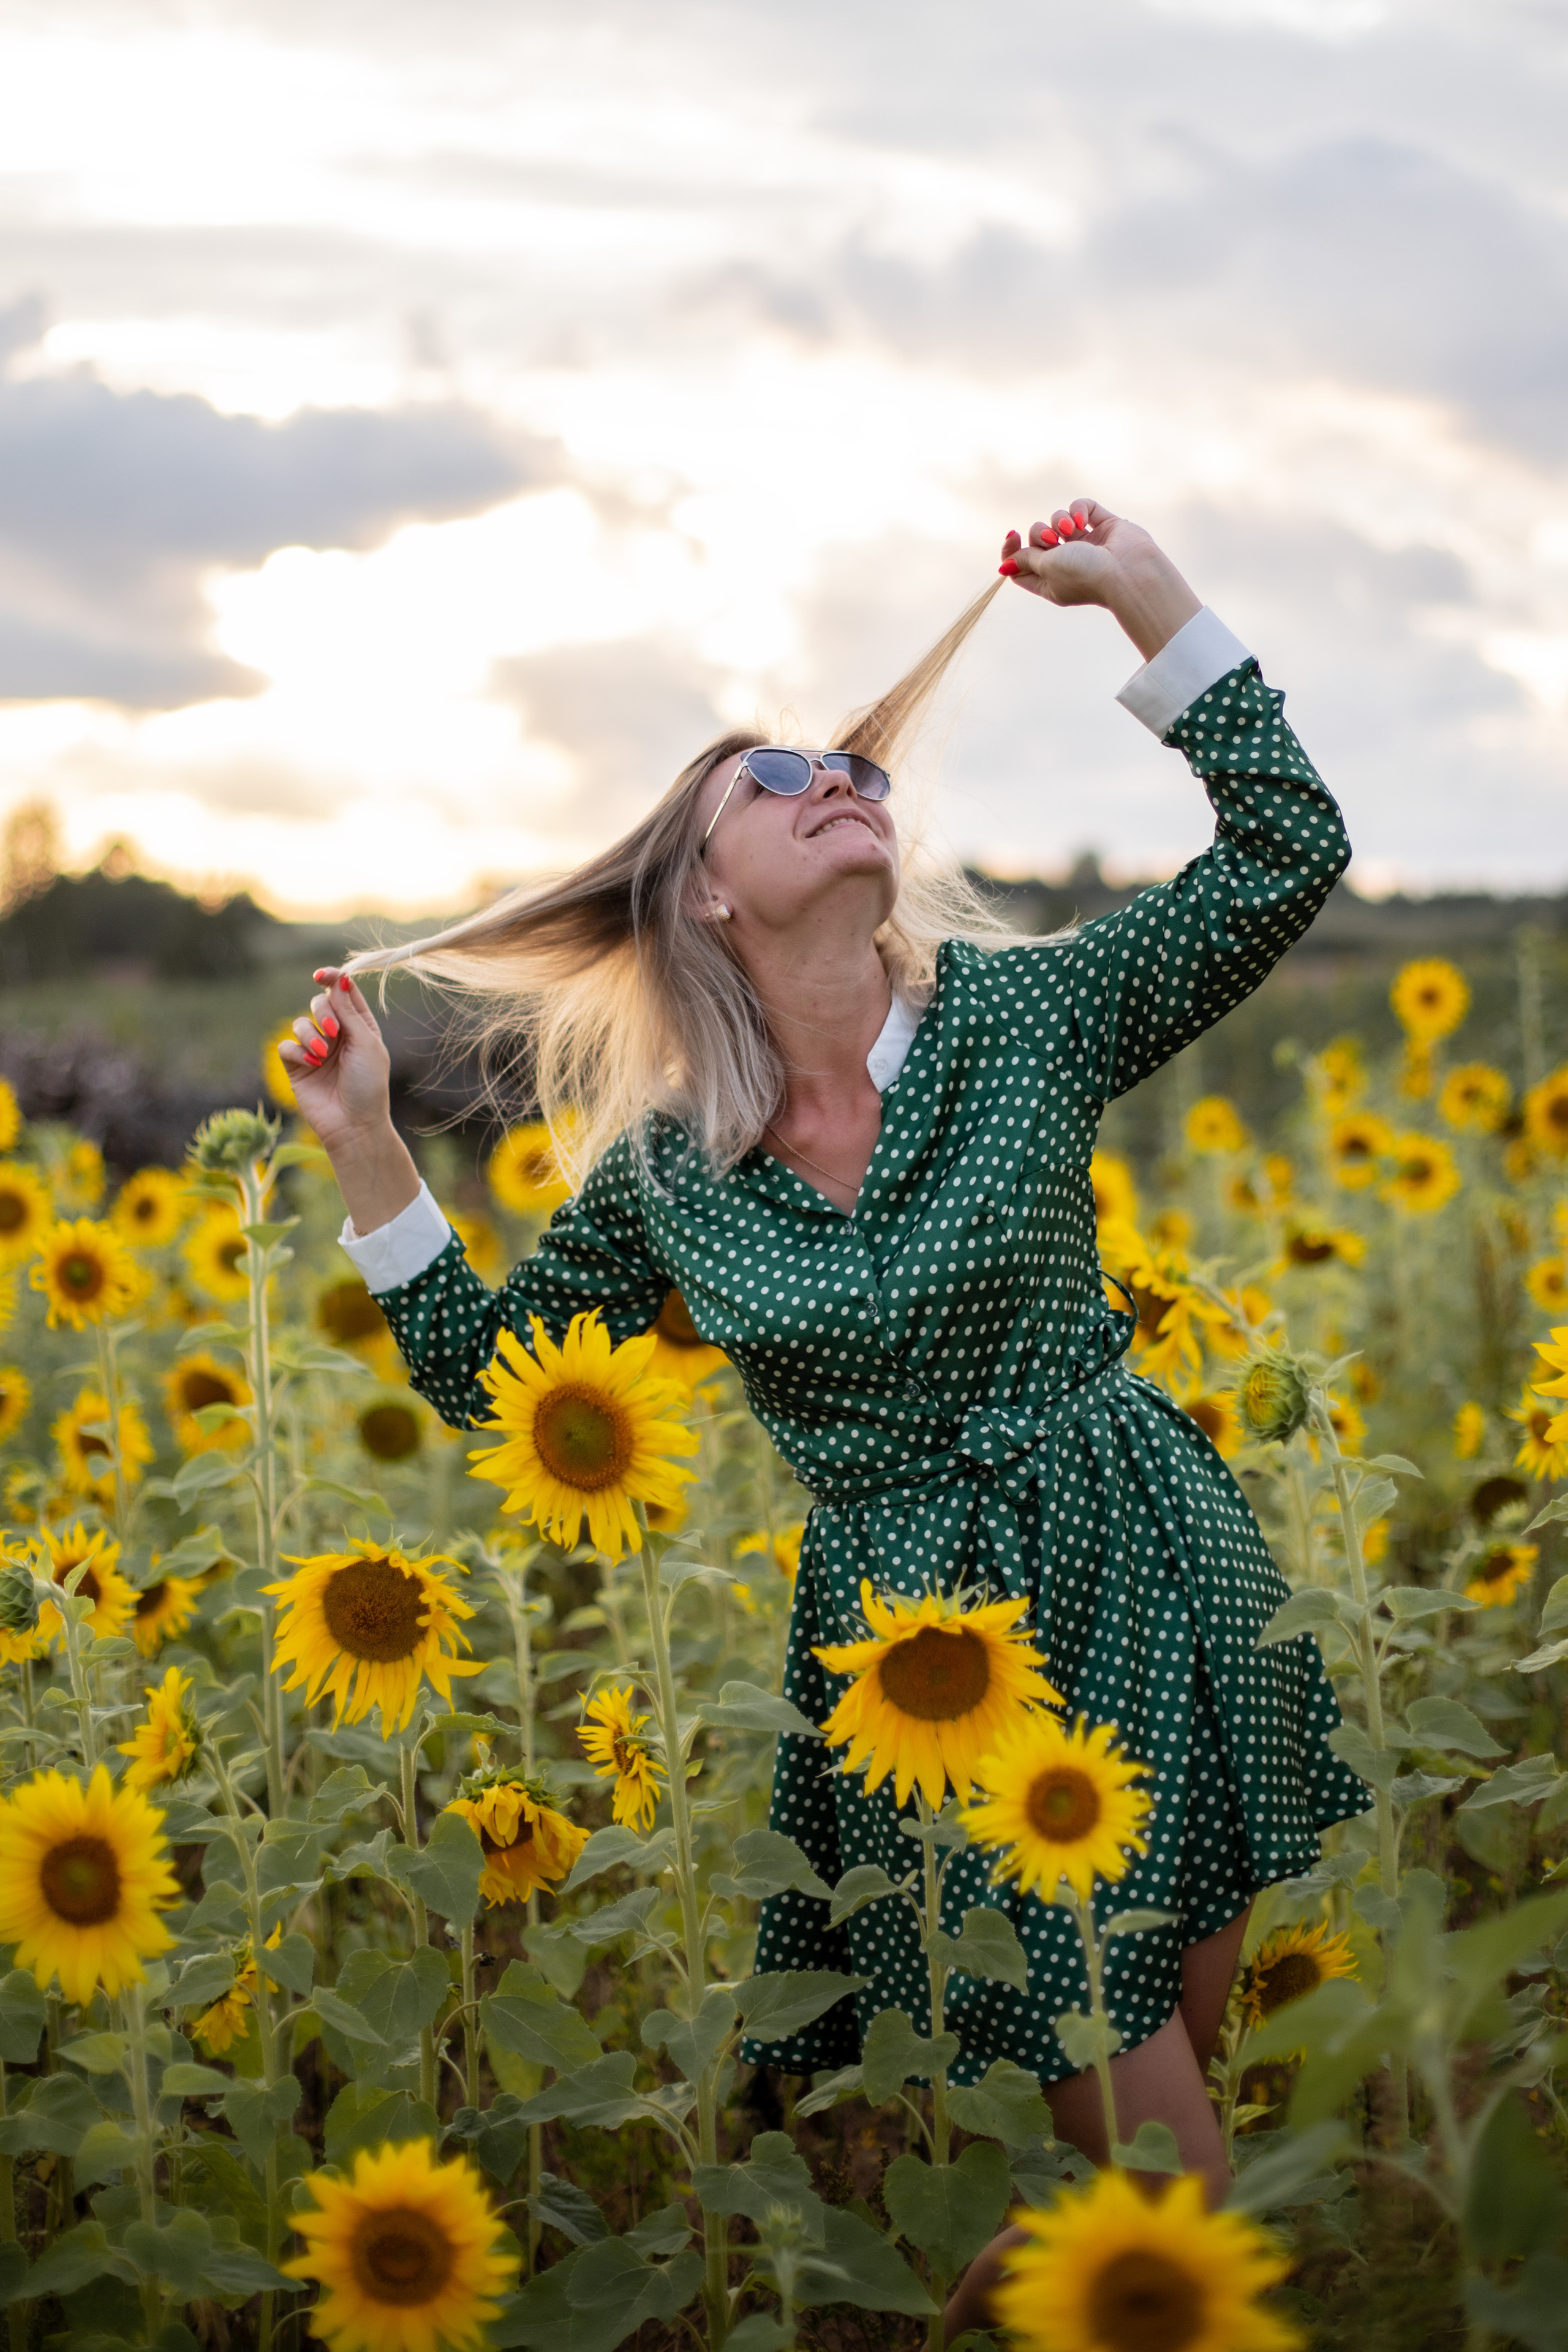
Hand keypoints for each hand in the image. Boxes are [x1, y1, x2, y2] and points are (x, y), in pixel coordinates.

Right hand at [276, 970, 420, 1230]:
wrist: (353, 1125)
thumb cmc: (368, 1085)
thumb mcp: (365, 1043)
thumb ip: (349, 1011)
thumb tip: (340, 977)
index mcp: (359, 1026)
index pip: (343, 992)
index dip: (332, 979)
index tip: (321, 975)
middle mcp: (336, 1035)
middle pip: (319, 1003)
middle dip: (324, 1012)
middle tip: (334, 1032)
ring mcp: (315, 1050)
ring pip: (299, 1022)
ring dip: (309, 1034)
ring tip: (322, 1054)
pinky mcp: (296, 1066)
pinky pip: (286, 1046)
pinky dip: (297, 1051)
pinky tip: (310, 1064)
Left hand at [998, 500, 1200, 661]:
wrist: (1127, 571)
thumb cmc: (1085, 575)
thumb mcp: (1047, 568)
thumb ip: (1026, 559)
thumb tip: (1004, 565)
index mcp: (1051, 582)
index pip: (1021, 564)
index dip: (1012, 549)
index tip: (1013, 536)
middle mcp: (1068, 564)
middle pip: (1038, 539)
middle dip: (1039, 533)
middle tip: (1052, 540)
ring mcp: (1086, 544)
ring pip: (1058, 521)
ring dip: (1059, 520)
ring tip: (1071, 530)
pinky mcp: (1104, 526)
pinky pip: (1083, 507)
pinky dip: (1079, 509)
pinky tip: (1083, 520)